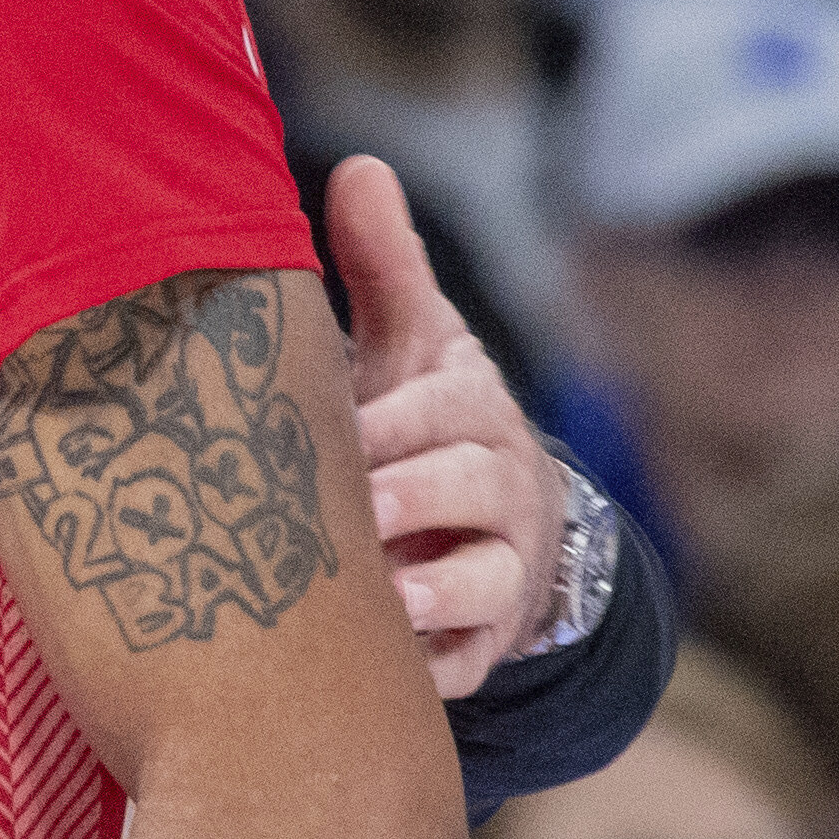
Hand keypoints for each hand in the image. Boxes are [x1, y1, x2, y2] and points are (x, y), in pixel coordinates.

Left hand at [328, 156, 563, 694]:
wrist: (490, 523)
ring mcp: (499, 569)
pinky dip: (434, 669)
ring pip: (481, 582)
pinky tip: (390, 674)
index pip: (438, 407)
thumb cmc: (417, 415)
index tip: (340, 425)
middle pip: (462, 490)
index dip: (390, 418)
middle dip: (405, 498)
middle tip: (349, 509)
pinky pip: (468, 664)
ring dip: (429, 590)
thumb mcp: (407, 338)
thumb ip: (382, 263)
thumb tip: (360, 164)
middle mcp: (499, 487)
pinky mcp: (483, 643)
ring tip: (379, 594)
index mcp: (469, 409)